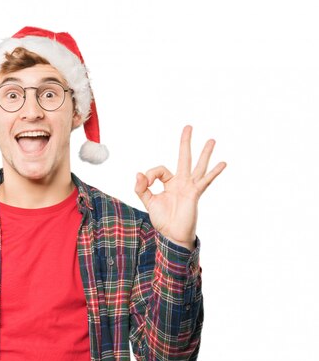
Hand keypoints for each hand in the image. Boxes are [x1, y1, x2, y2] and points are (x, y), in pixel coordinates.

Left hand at [134, 125, 225, 250]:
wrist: (173, 234)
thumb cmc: (163, 220)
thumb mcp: (148, 202)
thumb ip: (142, 188)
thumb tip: (138, 173)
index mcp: (169, 183)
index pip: (160, 170)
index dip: (150, 174)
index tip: (145, 182)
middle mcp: (181, 182)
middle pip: (183, 158)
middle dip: (185, 142)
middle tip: (188, 126)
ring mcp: (190, 187)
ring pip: (198, 166)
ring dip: (205, 153)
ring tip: (212, 140)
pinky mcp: (195, 193)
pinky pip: (205, 181)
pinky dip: (214, 172)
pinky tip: (223, 163)